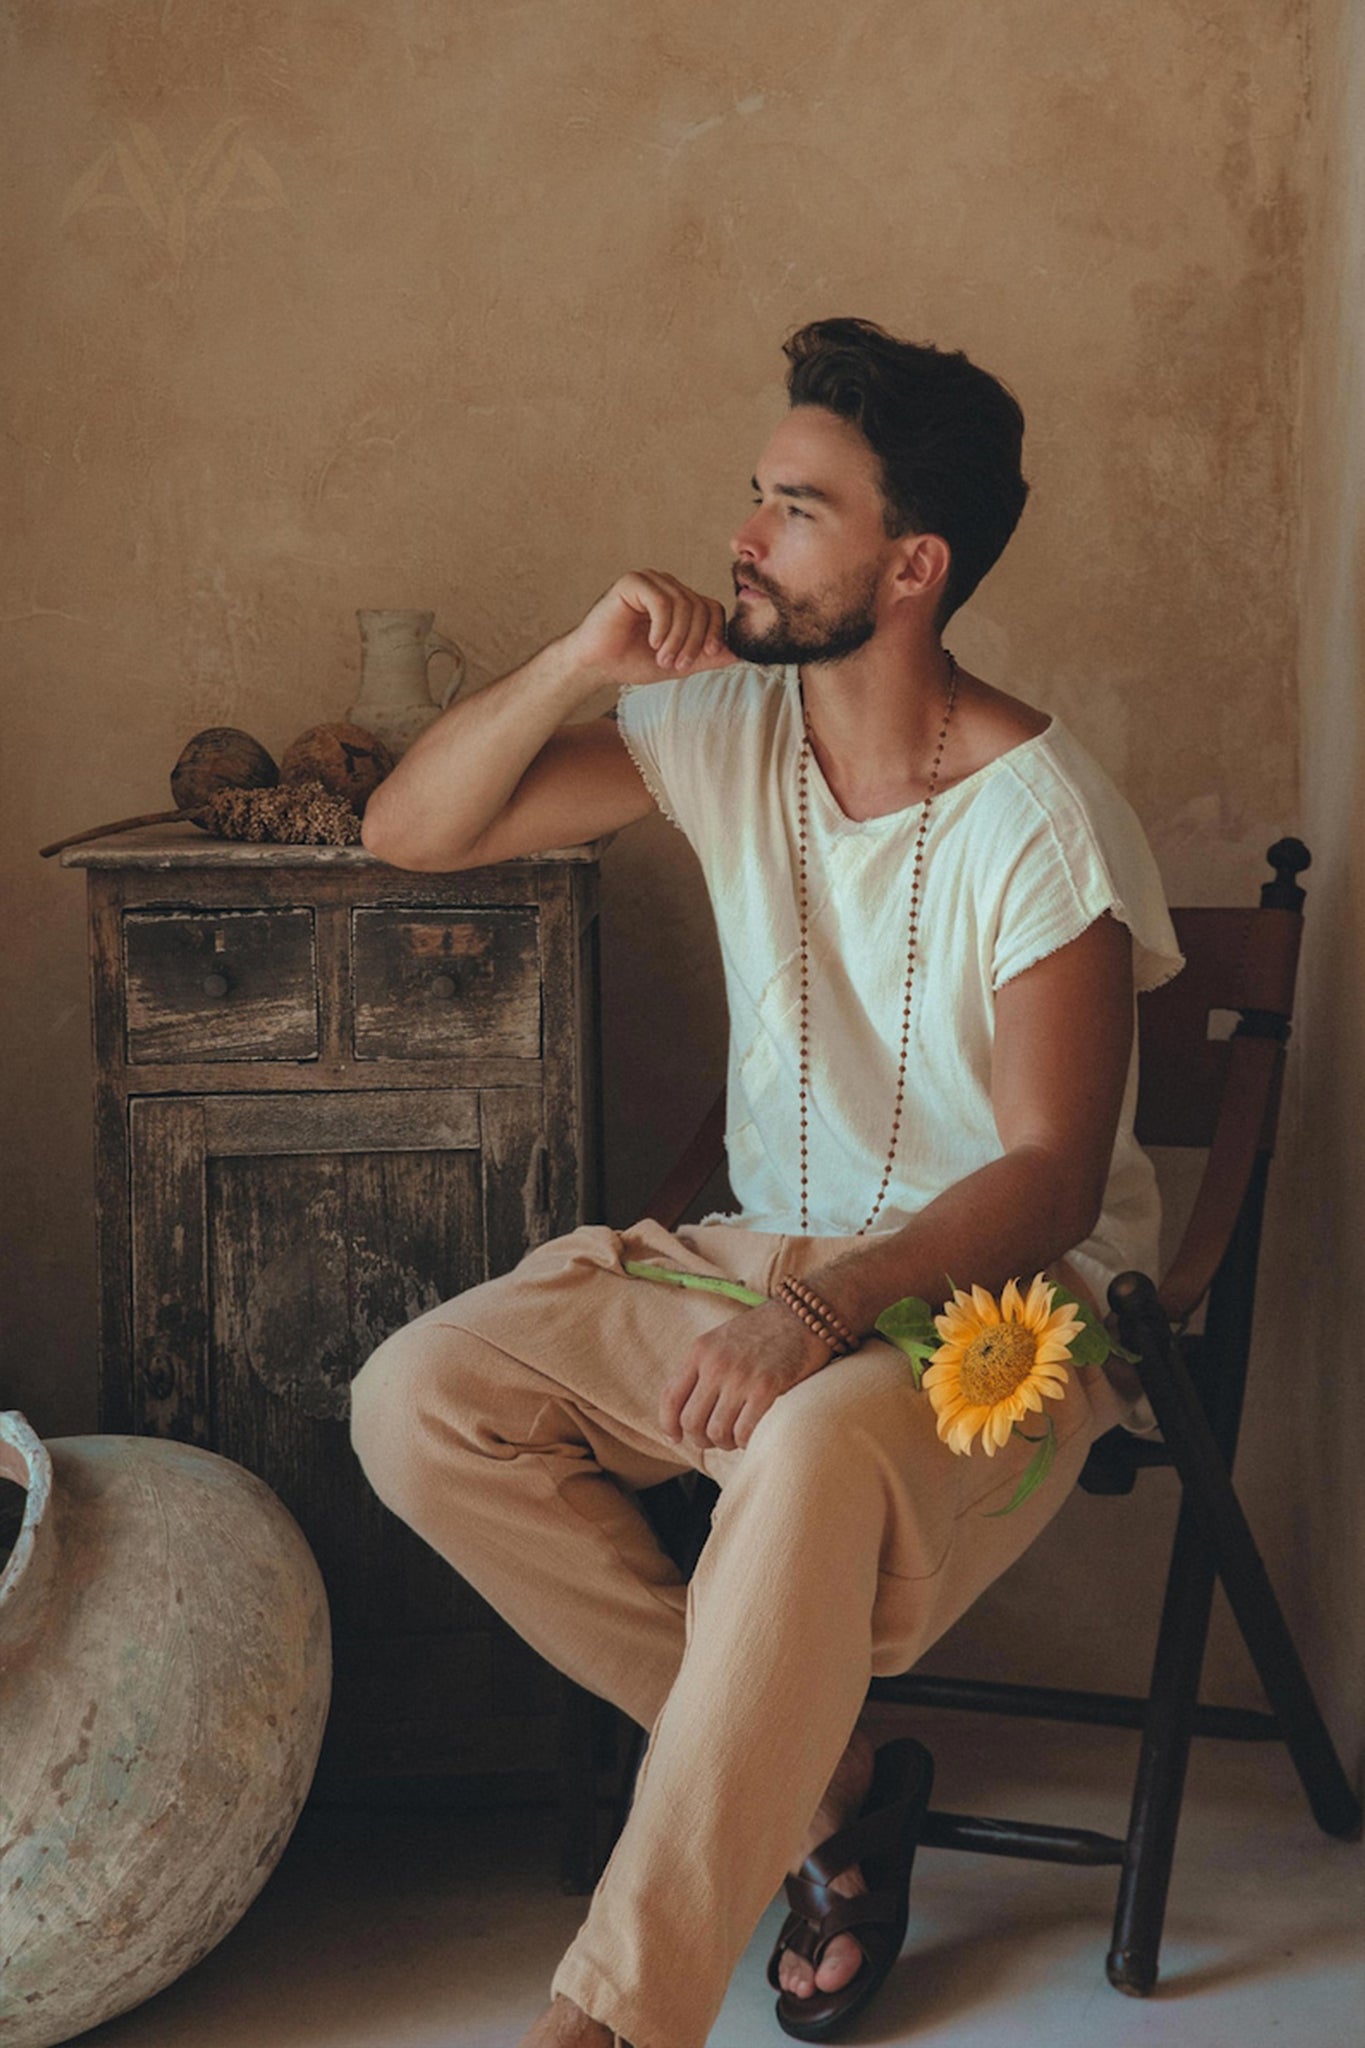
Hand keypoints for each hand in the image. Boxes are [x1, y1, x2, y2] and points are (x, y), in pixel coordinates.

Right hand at [562, 570, 728, 688]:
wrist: (595, 664)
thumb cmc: (631, 661)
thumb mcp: (678, 663)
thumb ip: (706, 657)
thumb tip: (739, 654)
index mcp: (679, 600)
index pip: (712, 607)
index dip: (714, 632)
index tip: (705, 657)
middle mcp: (666, 586)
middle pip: (700, 606)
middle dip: (693, 640)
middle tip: (677, 664)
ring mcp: (650, 581)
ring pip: (683, 604)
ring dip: (677, 638)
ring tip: (662, 658)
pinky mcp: (632, 582)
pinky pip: (661, 601)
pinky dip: (662, 627)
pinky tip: (652, 643)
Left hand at [659, 1299, 834, 1451]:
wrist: (805, 1314)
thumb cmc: (766, 1332)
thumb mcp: (723, 1341)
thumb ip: (703, 1369)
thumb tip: (684, 1415)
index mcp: (700, 1350)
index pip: (670, 1397)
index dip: (669, 1425)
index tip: (676, 1438)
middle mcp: (715, 1363)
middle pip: (691, 1421)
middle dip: (701, 1439)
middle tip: (716, 1439)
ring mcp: (740, 1376)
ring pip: (716, 1432)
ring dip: (726, 1443)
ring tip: (737, 1436)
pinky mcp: (767, 1387)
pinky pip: (744, 1432)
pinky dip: (746, 1442)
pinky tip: (753, 1435)